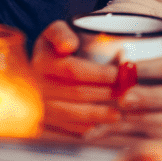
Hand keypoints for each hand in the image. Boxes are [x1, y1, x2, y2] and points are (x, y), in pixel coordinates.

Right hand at [32, 20, 120, 136]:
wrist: (37, 67)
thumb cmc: (54, 47)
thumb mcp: (56, 32)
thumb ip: (61, 34)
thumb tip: (68, 45)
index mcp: (41, 62)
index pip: (73, 69)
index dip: (98, 73)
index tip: (118, 73)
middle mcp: (36, 85)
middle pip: (76, 93)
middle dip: (104, 93)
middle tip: (125, 93)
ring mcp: (39, 106)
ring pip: (72, 114)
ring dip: (98, 115)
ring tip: (118, 114)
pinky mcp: (44, 121)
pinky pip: (66, 128)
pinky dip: (85, 128)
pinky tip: (100, 125)